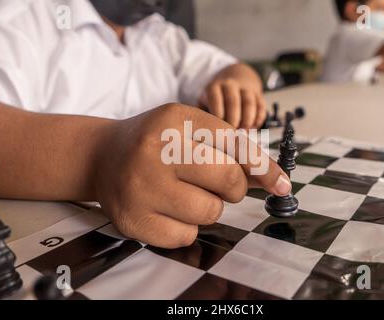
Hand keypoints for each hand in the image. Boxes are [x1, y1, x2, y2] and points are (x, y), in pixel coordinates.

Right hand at [94, 103, 290, 248]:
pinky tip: (167, 209)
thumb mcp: (188, 129)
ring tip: (184, 192)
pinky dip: (185, 226)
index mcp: (175, 119)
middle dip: (233, 187)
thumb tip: (272, 179)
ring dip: (207, 206)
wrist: (101, 156)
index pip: (235, 144)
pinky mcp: (133, 219)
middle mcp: (156, 150)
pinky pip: (186, 235)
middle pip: (228, 180)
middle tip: (217, 183)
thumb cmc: (154, 142)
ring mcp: (142, 186)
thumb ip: (229, 150)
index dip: (263, 167)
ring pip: (210, 211)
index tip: (281, 184)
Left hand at [200, 64, 266, 128]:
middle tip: (231, 134)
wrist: (236, 82)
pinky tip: (251, 128)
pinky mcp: (259, 96)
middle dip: (232, 120)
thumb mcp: (204, 104)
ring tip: (243, 132)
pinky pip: (261, 107)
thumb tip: (199, 134)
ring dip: (247, 120)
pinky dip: (258, 120)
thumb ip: (201, 117)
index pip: (215, 99)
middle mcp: (230, 85)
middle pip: (233, 101)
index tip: (218, 128)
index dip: (217, 115)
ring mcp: (246, 89)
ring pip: (249, 103)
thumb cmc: (215, 102)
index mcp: (214, 87)